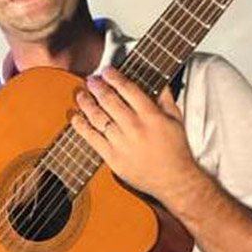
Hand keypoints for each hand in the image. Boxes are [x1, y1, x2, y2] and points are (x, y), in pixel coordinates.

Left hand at [70, 66, 205, 207]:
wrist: (175, 180)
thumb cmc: (176, 150)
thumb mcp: (176, 120)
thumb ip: (166, 99)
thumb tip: (159, 82)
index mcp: (151, 115)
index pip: (128, 89)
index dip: (115, 77)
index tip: (106, 71)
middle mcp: (135, 127)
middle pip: (110, 101)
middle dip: (97, 87)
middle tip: (91, 80)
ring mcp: (122, 143)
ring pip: (98, 117)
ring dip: (86, 103)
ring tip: (81, 95)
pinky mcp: (113, 157)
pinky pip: (92, 139)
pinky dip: (81, 126)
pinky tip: (75, 117)